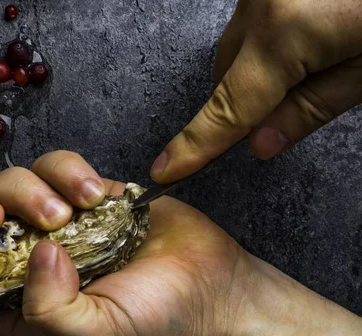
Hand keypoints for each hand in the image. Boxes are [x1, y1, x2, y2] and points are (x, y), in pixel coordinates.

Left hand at [0, 151, 252, 335]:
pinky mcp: (85, 193)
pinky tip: (92, 195)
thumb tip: (35, 255)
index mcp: (14, 307)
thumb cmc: (156, 326)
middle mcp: (25, 262)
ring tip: (69, 215)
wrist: (214, 293)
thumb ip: (52, 311)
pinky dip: (67, 172)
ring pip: (7, 183)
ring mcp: (54, 222)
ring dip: (28, 190)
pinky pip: (56, 166)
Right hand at [151, 0, 361, 183]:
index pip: (229, 108)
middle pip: (227, 77)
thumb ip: (310, 108)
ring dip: (259, 69)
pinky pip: (250, 24)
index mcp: (282, 33)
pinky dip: (268, 42)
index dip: (195, 146)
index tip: (165, 171)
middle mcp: (258, 4)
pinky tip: (308, 33)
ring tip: (318, 54)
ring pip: (236, 50)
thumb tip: (260, 144)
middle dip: (250, 100)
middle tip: (302, 97)